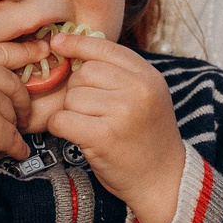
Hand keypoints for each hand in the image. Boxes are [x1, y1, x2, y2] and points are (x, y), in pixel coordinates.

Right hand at [0, 42, 45, 188]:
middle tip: (20, 115)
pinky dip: (15, 149)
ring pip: (13, 116)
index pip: (5, 52)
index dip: (28, 52)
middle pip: (16, 87)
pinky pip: (14, 140)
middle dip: (21, 103)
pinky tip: (12, 152)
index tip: (44, 52)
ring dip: (10, 129)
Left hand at [41, 34, 187, 222]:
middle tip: (93, 112)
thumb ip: (120, 74)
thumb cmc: (147, 138)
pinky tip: (75, 135)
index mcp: (148, 76)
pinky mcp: (103, 136)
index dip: (78, 43)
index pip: (105, 48)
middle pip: (84, 73)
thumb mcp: (147, 96)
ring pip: (72, 97)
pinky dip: (60, 127)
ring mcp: (122, 112)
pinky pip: (62, 119)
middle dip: (78, 91)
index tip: (58, 43)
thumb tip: (72, 46)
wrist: (163, 180)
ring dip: (72, 112)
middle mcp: (138, 90)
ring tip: (92, 126)